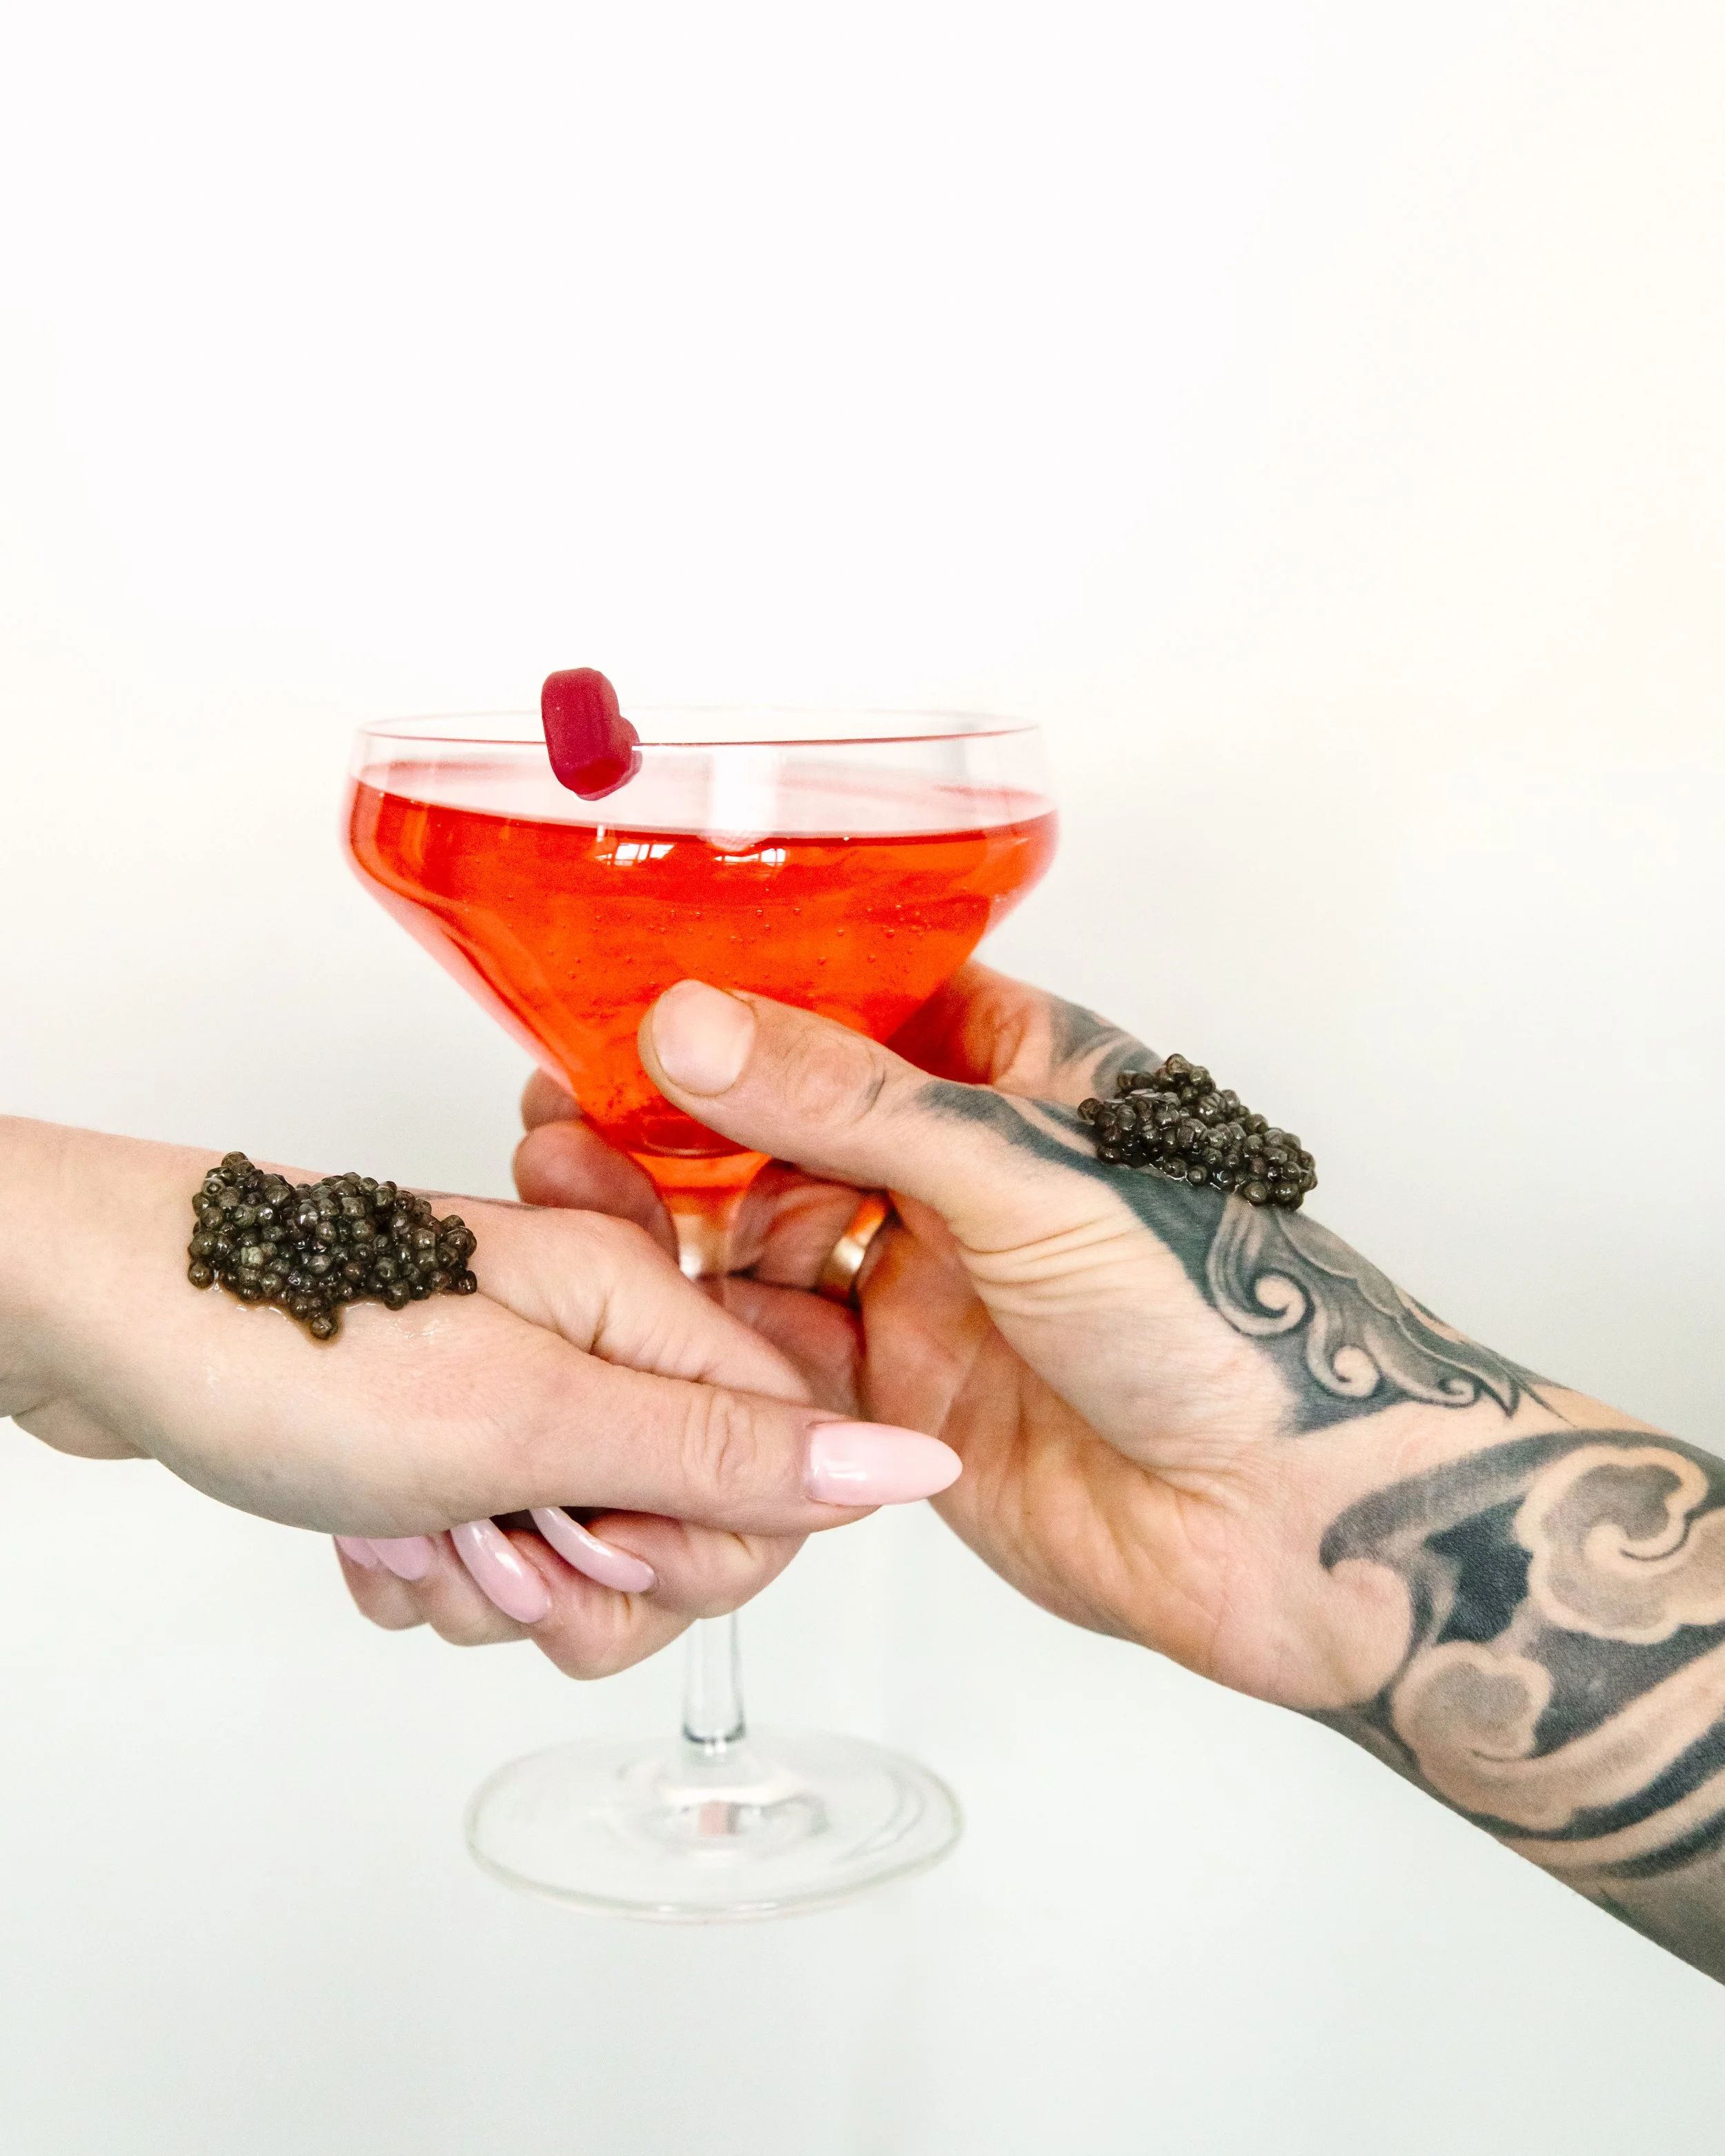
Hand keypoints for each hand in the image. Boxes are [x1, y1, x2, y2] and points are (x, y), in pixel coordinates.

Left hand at [0, 1117, 957, 1678]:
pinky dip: (427, 1573)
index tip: (597, 1530)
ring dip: (487, 1584)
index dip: (706, 1543)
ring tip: (400, 1522)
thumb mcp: (532, 1418)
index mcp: (648, 1314)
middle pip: (686, 1535)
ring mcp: (522, 1396)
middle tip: (487, 1535)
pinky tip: (365, 1528)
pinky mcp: (451, 1442)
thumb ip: (726, 1455)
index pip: (784, 1469)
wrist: (105, 1316)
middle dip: (584, 1580)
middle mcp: (599, 1348)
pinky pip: (494, 1562)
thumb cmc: (294, 1337)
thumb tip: (910, 1463)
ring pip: (583, 1566)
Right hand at [518, 966, 1562, 1712]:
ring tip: (588, 1215)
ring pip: (773, 1240)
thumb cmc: (1224, 1321)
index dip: (746, 1001)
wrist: (1291, 1527)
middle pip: (794, 1128)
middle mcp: (967, 1176)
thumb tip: (699, 1024)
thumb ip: (854, 1103)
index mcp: (1021, 1078)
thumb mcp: (1024, 1177)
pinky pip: (786, 1353)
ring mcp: (933, 1286)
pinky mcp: (906, 1396)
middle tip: (573, 1118)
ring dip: (690, 1235)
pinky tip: (661, 1323)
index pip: (857, 1006)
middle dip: (690, 1127)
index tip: (626, 995)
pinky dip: (726, 1341)